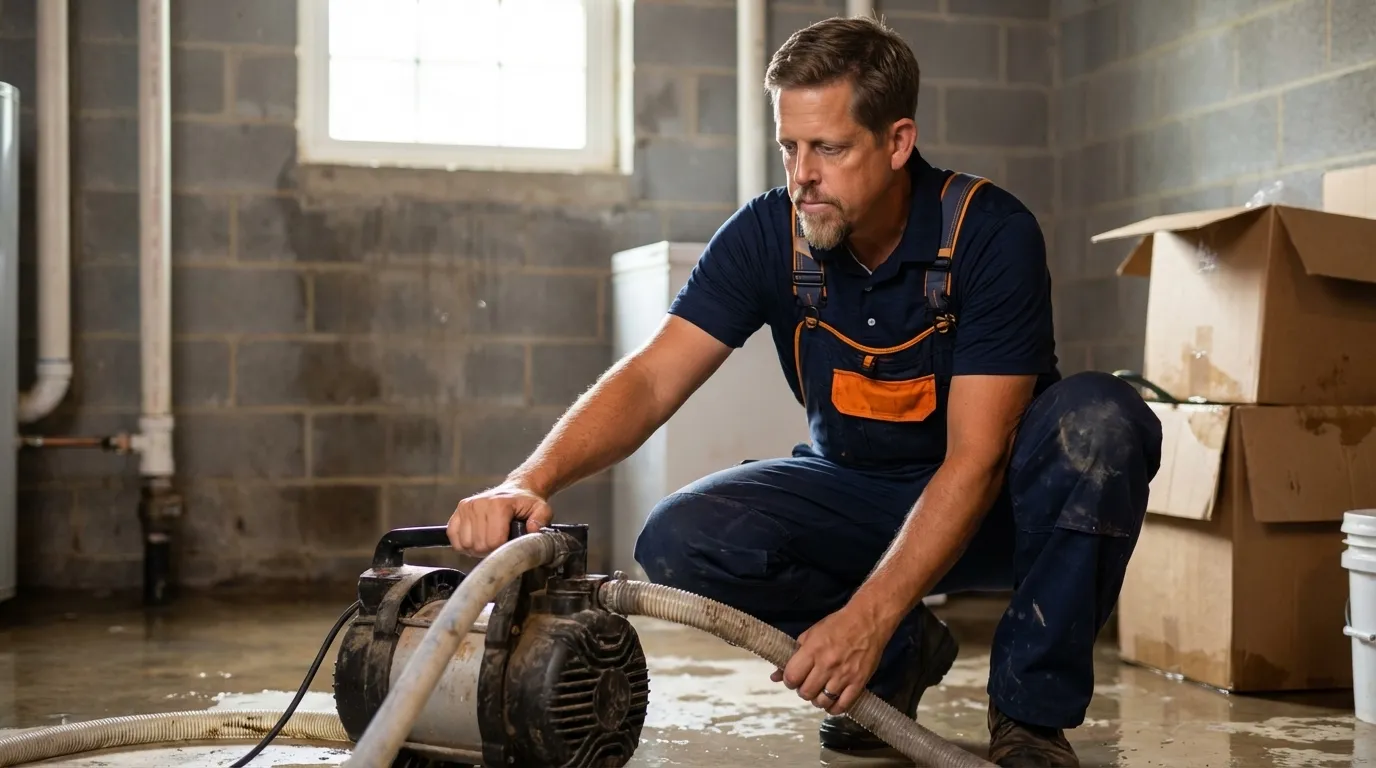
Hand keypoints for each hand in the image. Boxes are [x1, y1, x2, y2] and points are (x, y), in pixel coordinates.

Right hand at [447, 483, 552, 556]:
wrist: (516, 490)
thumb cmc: (526, 503)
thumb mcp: (541, 509)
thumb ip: (541, 519)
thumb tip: (533, 529)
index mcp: (498, 505)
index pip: (493, 542)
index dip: (502, 549)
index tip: (509, 543)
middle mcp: (479, 504)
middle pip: (479, 545)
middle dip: (490, 550)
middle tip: (500, 542)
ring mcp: (466, 507)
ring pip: (465, 544)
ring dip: (477, 548)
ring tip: (489, 540)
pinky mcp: (458, 511)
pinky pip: (453, 536)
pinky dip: (463, 543)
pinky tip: (476, 538)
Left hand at [771, 602, 893, 715]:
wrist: (868, 621)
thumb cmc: (837, 625)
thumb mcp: (811, 634)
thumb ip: (793, 654)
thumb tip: (775, 676)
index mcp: (813, 650)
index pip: (792, 677)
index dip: (789, 681)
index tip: (793, 679)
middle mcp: (826, 665)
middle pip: (806, 692)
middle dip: (802, 691)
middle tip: (808, 684)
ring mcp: (843, 675)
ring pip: (822, 702)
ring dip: (817, 700)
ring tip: (820, 693)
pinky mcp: (858, 682)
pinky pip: (843, 705)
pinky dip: (834, 709)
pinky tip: (832, 703)